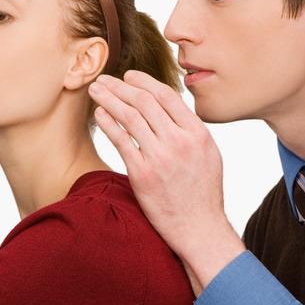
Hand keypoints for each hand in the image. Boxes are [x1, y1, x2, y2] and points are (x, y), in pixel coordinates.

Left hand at [89, 71, 243, 290]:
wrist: (199, 228)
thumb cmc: (203, 192)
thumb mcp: (208, 154)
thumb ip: (190, 130)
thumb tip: (169, 108)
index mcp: (198, 133)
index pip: (167, 96)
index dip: (144, 82)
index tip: (129, 76)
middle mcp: (180, 141)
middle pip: (145, 102)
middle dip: (121, 86)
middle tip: (105, 79)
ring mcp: (160, 158)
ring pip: (130, 117)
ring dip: (109, 99)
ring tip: (96, 91)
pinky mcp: (142, 174)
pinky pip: (121, 141)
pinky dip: (108, 123)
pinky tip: (99, 114)